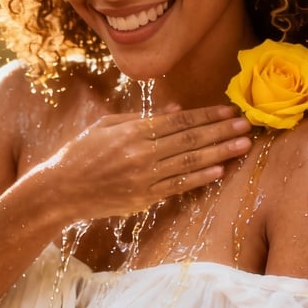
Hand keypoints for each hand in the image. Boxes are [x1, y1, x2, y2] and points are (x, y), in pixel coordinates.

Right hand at [28, 104, 251, 220]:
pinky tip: (219, 170)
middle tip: (247, 124)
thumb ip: (142, 116)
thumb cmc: (80, 153)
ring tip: (242, 145)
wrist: (61, 190)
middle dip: (221, 131)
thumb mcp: (106, 126)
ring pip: (189, 163)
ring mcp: (144, 178)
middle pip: (190, 140)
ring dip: (219, 153)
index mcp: (132, 131)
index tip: (229, 110)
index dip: (206, 115)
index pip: (178, 121)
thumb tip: (177, 109)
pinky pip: (177, 186)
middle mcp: (141, 153)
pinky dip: (199, 178)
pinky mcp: (143, 198)